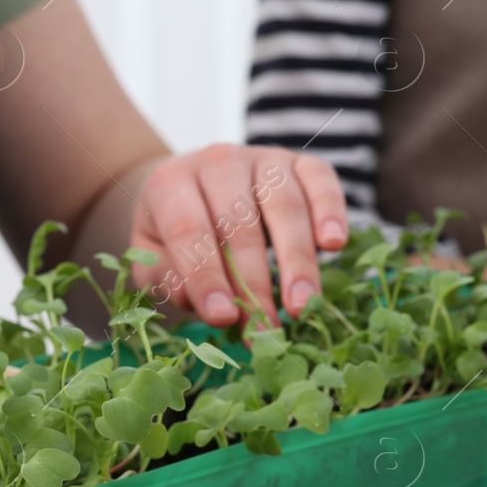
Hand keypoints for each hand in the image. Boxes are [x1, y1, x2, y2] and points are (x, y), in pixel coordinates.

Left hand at [130, 144, 348, 327]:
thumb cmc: (173, 231)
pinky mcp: (301, 162)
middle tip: (266, 329)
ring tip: (302, 305)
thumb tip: (202, 302)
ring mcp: (262, 158)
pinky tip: (334, 245)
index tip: (223, 318)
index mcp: (171, 182)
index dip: (206, 276)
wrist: (194, 184)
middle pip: (240, 222)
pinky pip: (321, 180)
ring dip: (296, 260)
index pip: (188, 230)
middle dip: (254, 282)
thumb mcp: (152, 255)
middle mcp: (218, 161)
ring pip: (284, 204)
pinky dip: (331, 210)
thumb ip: (166, 277)